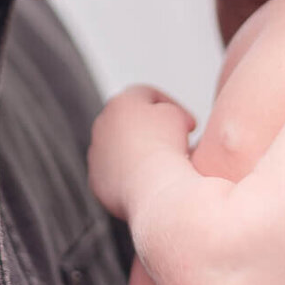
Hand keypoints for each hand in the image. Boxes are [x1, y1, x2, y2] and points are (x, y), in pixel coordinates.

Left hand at [87, 86, 194, 220]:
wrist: (154, 187)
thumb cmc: (167, 148)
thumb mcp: (178, 116)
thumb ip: (170, 110)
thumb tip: (165, 120)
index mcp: (121, 102)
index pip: (148, 96)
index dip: (173, 107)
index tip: (187, 125)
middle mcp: (102, 124)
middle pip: (129, 122)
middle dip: (151, 129)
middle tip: (175, 142)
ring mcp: (96, 153)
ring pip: (120, 149)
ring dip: (138, 153)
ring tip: (162, 164)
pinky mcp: (96, 180)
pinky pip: (116, 174)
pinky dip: (131, 175)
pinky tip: (150, 181)